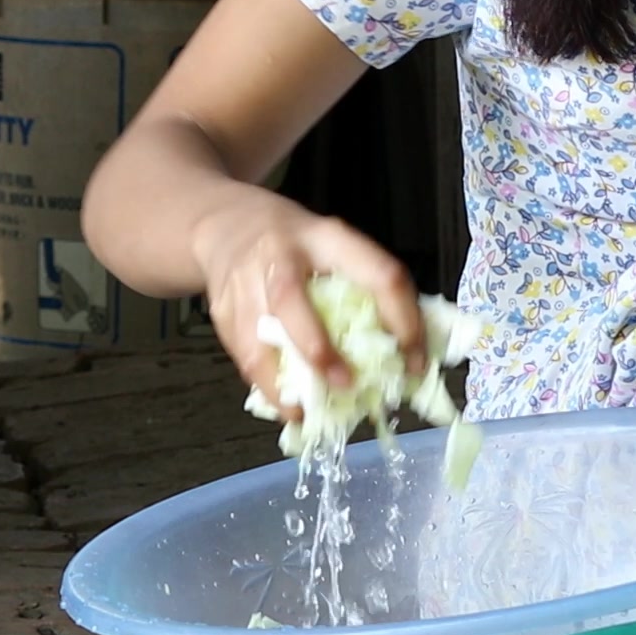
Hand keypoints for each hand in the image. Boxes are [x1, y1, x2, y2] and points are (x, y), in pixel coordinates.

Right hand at [188, 196, 423, 417]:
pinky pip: (243, 354)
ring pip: (255, 336)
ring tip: (308, 410)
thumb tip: (404, 353)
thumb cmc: (295, 244)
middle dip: (318, 348)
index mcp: (327, 238)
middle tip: (345, 383)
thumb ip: (362, 289)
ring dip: (282, 381)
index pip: (376, 273)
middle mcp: (280, 255)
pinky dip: (265, 384)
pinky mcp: (222, 310)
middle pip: (290, 299)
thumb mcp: (333, 247)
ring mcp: (243, 282)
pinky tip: (286, 401)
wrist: (226, 224)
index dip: (402, 319)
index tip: (413, 360)